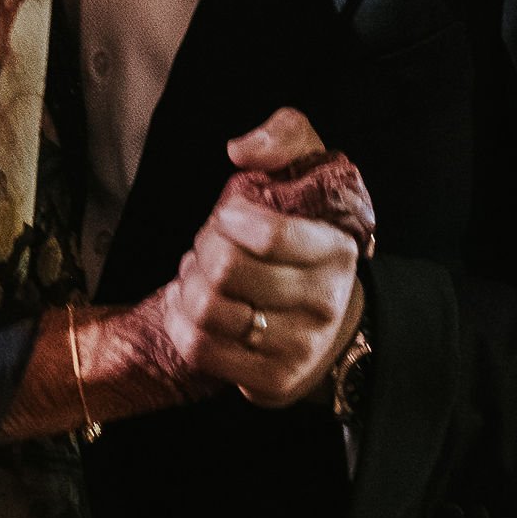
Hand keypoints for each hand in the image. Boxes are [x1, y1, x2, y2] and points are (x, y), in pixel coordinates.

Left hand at [163, 108, 367, 409]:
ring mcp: (297, 348)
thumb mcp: (312, 176)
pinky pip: (198, 347)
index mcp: (335, 253)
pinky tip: (190, 309)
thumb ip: (285, 135)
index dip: (228, 222)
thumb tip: (241, 148)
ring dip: (188, 286)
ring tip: (199, 277)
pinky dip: (180, 322)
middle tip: (207, 249)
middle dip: (202, 251)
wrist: (330, 329)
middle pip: (226, 271)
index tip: (227, 218)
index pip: (267, 234)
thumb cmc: (305, 243)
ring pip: (206, 310)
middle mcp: (323, 304)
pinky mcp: (269, 382)